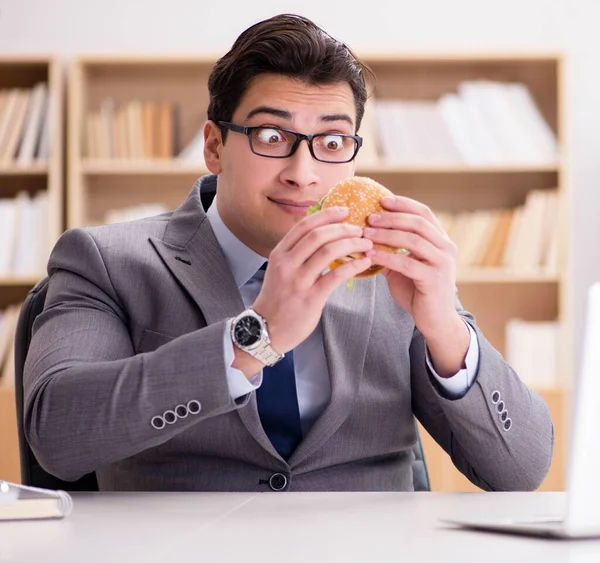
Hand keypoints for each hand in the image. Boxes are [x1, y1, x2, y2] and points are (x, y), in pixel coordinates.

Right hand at [252, 206, 373, 353]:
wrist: (265, 330)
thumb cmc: (278, 300)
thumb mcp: (280, 270)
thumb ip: (297, 254)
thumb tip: (323, 236)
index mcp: (279, 254)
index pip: (304, 225)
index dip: (326, 215)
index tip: (344, 211)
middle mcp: (286, 264)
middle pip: (318, 235)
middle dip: (343, 228)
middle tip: (359, 228)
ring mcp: (298, 281)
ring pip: (328, 251)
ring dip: (351, 243)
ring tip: (366, 243)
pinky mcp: (310, 298)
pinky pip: (336, 276)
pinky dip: (353, 265)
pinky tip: (364, 262)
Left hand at [363, 195, 461, 341]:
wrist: (435, 320)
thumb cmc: (417, 291)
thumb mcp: (404, 266)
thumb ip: (392, 250)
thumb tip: (367, 234)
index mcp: (441, 240)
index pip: (424, 213)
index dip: (403, 204)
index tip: (381, 200)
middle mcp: (446, 247)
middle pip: (418, 222)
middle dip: (391, 217)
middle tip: (369, 217)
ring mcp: (442, 263)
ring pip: (413, 240)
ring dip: (386, 234)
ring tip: (366, 233)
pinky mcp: (434, 279)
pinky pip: (407, 263)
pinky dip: (387, 256)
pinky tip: (371, 254)